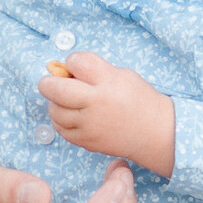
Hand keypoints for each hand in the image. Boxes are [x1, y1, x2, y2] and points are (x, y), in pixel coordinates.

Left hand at [39, 52, 175, 175]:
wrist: (154, 132)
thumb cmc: (137, 99)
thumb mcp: (121, 74)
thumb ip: (94, 69)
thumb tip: (64, 69)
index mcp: (109, 81)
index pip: (77, 63)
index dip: (72, 61)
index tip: (75, 65)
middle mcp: (97, 103)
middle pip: (56, 89)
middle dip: (48, 82)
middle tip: (51, 82)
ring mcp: (90, 125)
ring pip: (55, 110)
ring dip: (55, 102)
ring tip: (65, 100)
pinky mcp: (87, 141)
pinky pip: (61, 129)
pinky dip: (61, 120)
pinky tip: (70, 115)